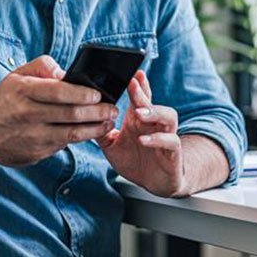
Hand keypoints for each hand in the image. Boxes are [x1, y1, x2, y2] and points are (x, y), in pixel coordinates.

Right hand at [0, 55, 118, 166]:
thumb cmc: (5, 99)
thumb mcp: (17, 75)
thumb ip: (43, 66)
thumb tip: (66, 73)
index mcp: (23, 91)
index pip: (58, 92)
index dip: (82, 94)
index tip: (98, 94)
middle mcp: (27, 115)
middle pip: (69, 115)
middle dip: (97, 112)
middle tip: (112, 109)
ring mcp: (31, 137)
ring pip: (71, 134)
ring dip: (95, 128)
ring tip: (108, 122)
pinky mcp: (34, 154)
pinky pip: (62, 146)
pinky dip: (79, 139)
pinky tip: (91, 132)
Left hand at [98, 71, 188, 196]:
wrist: (155, 183)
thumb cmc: (135, 160)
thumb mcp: (112, 146)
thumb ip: (100, 131)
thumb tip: (83, 117)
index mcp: (140, 120)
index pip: (141, 97)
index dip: (138, 85)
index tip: (131, 73)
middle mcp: (154, 124)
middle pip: (152, 103)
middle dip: (142, 93)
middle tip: (133, 84)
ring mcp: (166, 136)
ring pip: (168, 116)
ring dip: (154, 112)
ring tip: (139, 112)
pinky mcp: (173, 151)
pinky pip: (170, 141)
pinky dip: (158, 139)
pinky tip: (144, 140)